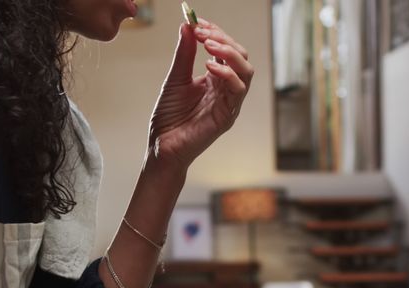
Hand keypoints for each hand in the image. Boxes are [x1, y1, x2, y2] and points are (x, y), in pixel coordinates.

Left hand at [146, 20, 253, 168]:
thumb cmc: (169, 116)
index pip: (226, 49)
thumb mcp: (175, 78)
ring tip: (208, 44)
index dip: (216, 33)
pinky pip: (238, 90)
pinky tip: (209, 66)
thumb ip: (184, 54)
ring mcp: (229, 102)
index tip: (198, 21)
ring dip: (229, 52)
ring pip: (245, 70)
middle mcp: (226, 89)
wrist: (162, 144)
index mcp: (215, 79)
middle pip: (240, 56)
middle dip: (223, 39)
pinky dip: (227, 74)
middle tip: (202, 32)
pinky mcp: (228, 115)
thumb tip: (187, 25)